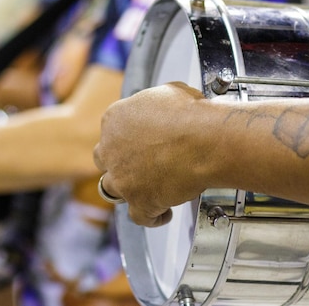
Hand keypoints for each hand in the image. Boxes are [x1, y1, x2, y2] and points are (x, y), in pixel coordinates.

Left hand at [94, 82, 209, 226]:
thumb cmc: (190, 114)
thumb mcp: (169, 93)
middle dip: (119, 162)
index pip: (111, 130)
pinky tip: (163, 213)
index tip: (139, 140)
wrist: (204, 139)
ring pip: (112, 189)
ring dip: (127, 189)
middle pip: (105, 159)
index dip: (126, 137)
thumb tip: (165, 106)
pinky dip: (152, 216)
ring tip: (145, 189)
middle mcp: (111, 149)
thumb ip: (154, 104)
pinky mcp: (139, 202)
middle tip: (138, 163)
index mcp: (115, 119)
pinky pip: (140, 216)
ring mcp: (122, 178)